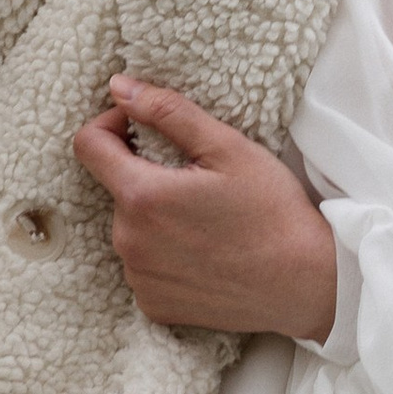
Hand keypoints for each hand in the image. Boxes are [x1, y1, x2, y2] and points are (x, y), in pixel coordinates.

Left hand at [73, 75, 339, 341]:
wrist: (303, 282)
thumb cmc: (271, 210)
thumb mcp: (227, 146)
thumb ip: (167, 112)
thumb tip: (119, 87)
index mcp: (141, 197)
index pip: (88, 146)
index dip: (110, 124)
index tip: (141, 125)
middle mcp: (128, 242)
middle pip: (116, 188)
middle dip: (147, 174)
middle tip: (199, 179)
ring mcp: (138, 279)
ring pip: (130, 228)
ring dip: (154, 216)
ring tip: (206, 218)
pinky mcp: (152, 306)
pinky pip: (143, 266)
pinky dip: (163, 254)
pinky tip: (204, 252)